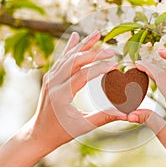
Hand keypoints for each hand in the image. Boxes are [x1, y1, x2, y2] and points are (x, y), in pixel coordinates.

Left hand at [0, 31, 126, 166]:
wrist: (39, 133)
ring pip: (68, 56)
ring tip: (97, 33)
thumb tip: (126, 114)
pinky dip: (70, 47)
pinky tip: (76, 36)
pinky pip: (61, 59)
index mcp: (61, 95)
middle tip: (112, 50)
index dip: (100, 68)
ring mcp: (50, 78)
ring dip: (83, 44)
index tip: (115, 65)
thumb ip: (104, 117)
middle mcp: (53, 83)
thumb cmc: (61, 132)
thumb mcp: (83, 126)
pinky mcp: (50, 76)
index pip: (83, 75)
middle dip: (95, 53)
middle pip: (75, 61)